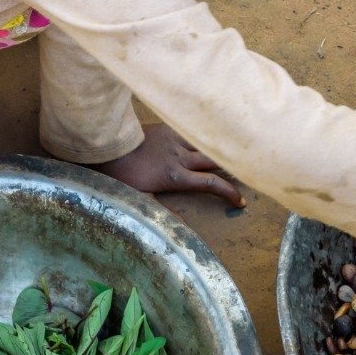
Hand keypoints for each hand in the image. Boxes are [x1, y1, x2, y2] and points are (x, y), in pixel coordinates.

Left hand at [94, 124, 245, 206]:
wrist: (107, 145)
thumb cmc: (121, 175)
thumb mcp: (140, 198)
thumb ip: (164, 211)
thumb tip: (184, 225)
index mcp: (175, 176)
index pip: (210, 184)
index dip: (229, 192)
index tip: (241, 202)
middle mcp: (180, 157)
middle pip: (215, 160)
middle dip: (233, 167)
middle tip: (248, 173)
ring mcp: (175, 140)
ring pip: (206, 143)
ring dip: (221, 149)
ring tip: (236, 154)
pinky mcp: (168, 129)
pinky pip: (192, 132)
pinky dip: (204, 136)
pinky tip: (211, 137)